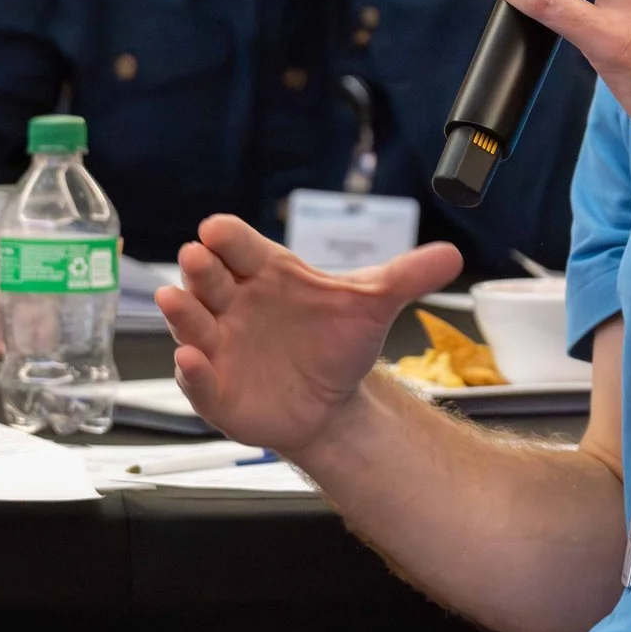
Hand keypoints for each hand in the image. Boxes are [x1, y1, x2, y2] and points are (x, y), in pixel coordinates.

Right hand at [161, 215, 461, 458]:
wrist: (332, 401)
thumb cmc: (337, 343)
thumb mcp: (373, 305)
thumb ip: (408, 276)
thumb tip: (453, 254)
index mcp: (266, 273)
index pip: (239, 246)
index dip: (227, 237)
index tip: (218, 230)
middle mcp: (235, 303)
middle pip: (208, 277)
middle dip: (200, 267)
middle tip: (197, 256)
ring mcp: (220, 343)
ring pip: (191, 322)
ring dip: (181, 311)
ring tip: (177, 300)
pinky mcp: (216, 386)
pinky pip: (195, 376)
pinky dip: (191, 369)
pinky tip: (193, 360)